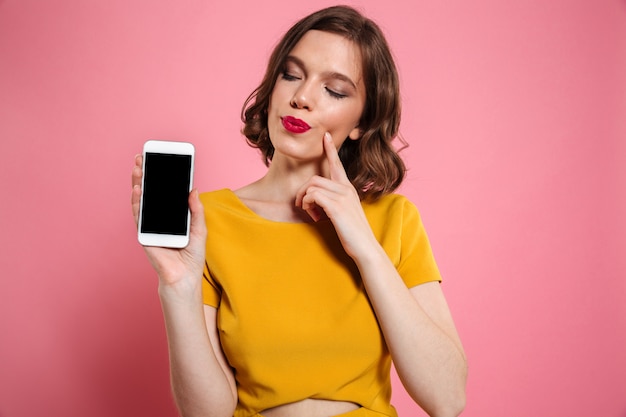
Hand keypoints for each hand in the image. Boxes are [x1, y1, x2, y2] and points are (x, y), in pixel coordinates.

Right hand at [131, 154, 206, 288]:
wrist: (184, 277)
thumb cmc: (192, 255)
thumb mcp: (199, 229)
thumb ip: (196, 210)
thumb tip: (193, 189)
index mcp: (172, 215)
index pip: (165, 192)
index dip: (162, 177)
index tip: (160, 160)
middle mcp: (159, 218)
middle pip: (151, 192)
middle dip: (146, 175)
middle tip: (143, 157)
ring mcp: (150, 225)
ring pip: (142, 200)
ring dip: (139, 183)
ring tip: (138, 167)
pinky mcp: (144, 234)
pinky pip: (139, 215)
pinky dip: (137, 202)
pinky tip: (138, 189)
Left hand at [295, 133, 378, 259]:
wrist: (366, 248)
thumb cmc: (353, 234)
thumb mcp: (344, 213)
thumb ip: (333, 202)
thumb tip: (316, 200)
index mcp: (348, 188)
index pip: (337, 164)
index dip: (330, 149)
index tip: (325, 136)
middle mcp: (346, 189)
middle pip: (315, 178)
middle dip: (303, 191)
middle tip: (303, 207)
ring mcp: (342, 196)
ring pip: (312, 186)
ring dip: (304, 200)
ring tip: (310, 214)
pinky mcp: (336, 206)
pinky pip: (313, 195)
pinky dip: (308, 205)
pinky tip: (314, 217)